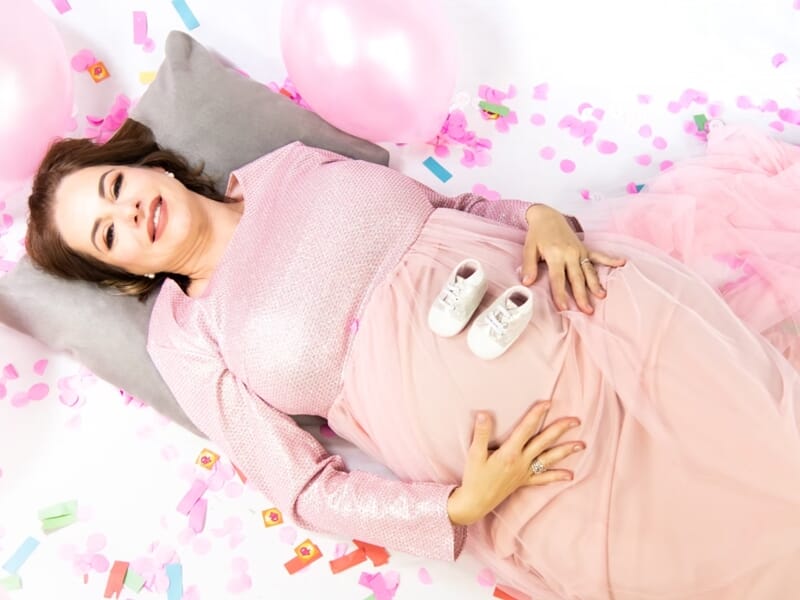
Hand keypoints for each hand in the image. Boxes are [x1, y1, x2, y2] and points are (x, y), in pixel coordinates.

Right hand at [447, 401, 584, 525]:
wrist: (475, 503)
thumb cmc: (473, 478)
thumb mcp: (474, 454)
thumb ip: (481, 434)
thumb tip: (483, 413)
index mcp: (509, 453)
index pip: (526, 429)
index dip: (536, 414)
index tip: (548, 403)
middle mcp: (521, 462)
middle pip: (544, 442)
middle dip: (560, 430)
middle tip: (576, 421)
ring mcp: (524, 473)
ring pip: (548, 460)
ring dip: (566, 451)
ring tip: (582, 445)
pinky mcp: (523, 482)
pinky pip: (543, 479)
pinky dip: (557, 477)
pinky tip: (570, 476)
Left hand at [521, 204, 625, 313]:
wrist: (547, 216)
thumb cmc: (537, 234)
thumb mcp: (528, 248)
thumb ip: (529, 266)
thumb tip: (527, 282)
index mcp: (555, 255)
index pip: (558, 279)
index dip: (560, 294)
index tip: (564, 308)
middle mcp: (570, 254)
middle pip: (577, 278)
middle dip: (582, 295)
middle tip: (587, 310)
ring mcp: (579, 251)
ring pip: (589, 271)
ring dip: (596, 284)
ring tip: (602, 296)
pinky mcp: (585, 248)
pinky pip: (599, 255)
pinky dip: (610, 260)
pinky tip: (622, 263)